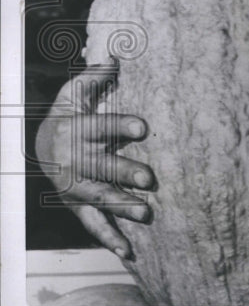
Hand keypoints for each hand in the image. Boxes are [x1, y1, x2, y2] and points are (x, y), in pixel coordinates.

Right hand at [34, 63, 154, 258]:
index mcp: (75, 130)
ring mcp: (75, 187)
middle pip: (101, 166)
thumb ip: (96, 77)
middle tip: (150, 178)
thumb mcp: (75, 92)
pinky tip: (129, 251)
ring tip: (147, 212)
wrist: (42, 144)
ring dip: (122, 206)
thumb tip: (114, 54)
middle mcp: (73, 161)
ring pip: (99, 198)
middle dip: (124, 172)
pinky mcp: (78, 206)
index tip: (143, 127)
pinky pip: (93, 224)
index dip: (121, 125)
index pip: (101, 126)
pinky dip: (109, 238)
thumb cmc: (69, 113)